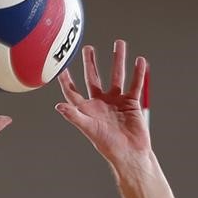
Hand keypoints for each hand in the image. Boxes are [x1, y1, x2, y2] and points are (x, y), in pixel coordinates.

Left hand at [55, 40, 149, 167]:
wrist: (130, 154)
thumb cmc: (107, 145)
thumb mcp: (89, 129)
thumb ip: (74, 116)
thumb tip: (58, 106)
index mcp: (87, 109)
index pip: (73, 91)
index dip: (66, 80)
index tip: (61, 66)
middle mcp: (100, 102)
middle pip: (93, 78)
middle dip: (90, 63)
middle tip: (88, 47)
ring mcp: (116, 101)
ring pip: (116, 76)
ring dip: (118, 60)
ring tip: (119, 43)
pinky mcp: (131, 103)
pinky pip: (135, 84)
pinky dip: (138, 73)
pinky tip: (139, 60)